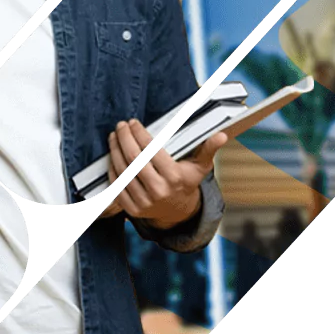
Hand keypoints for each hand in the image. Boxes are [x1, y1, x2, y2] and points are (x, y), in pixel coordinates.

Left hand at [100, 119, 227, 226]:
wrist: (178, 211)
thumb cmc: (187, 181)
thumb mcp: (200, 166)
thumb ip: (208, 149)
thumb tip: (221, 135)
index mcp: (174, 178)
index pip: (151, 151)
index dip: (139, 134)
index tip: (133, 122)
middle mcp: (158, 191)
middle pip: (134, 160)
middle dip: (124, 139)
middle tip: (121, 125)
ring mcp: (144, 202)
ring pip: (123, 171)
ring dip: (115, 150)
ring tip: (114, 135)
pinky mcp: (132, 209)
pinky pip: (117, 186)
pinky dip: (112, 169)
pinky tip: (113, 154)